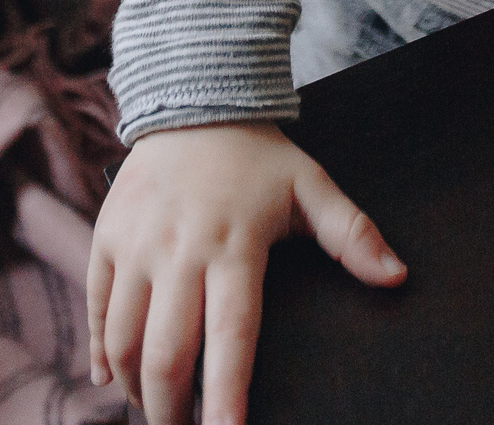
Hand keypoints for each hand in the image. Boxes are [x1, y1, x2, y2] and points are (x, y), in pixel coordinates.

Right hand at [89, 123, 404, 424]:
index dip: (227, 394)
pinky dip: (100, 350)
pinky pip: (96, 305)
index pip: (232, 336)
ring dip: (135, 387)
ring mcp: (137, 244)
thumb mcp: (311, 187)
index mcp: (234, 246)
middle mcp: (179, 250)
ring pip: (124, 337)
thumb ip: (352, 235)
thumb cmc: (258, 155)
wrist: (192, 99)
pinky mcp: (108, 236)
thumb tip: (396, 276)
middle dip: (171, 410)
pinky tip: (111, 379)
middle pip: (167, 352)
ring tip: (154, 412)